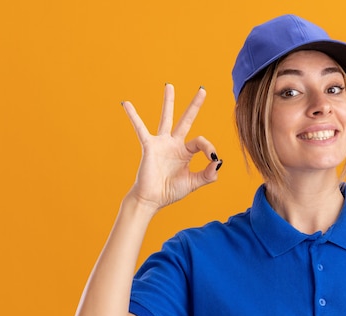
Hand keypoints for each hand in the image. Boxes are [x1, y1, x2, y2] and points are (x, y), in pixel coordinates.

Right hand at [122, 84, 221, 210]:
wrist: (152, 199)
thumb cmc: (171, 191)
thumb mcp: (194, 183)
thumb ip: (208, 174)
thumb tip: (219, 161)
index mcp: (186, 152)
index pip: (201, 142)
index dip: (209, 148)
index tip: (212, 158)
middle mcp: (174, 144)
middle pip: (187, 120)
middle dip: (195, 105)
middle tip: (202, 90)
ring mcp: (162, 143)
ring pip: (166, 118)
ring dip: (168, 102)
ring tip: (170, 86)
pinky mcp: (149, 146)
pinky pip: (140, 128)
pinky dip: (133, 116)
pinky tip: (126, 104)